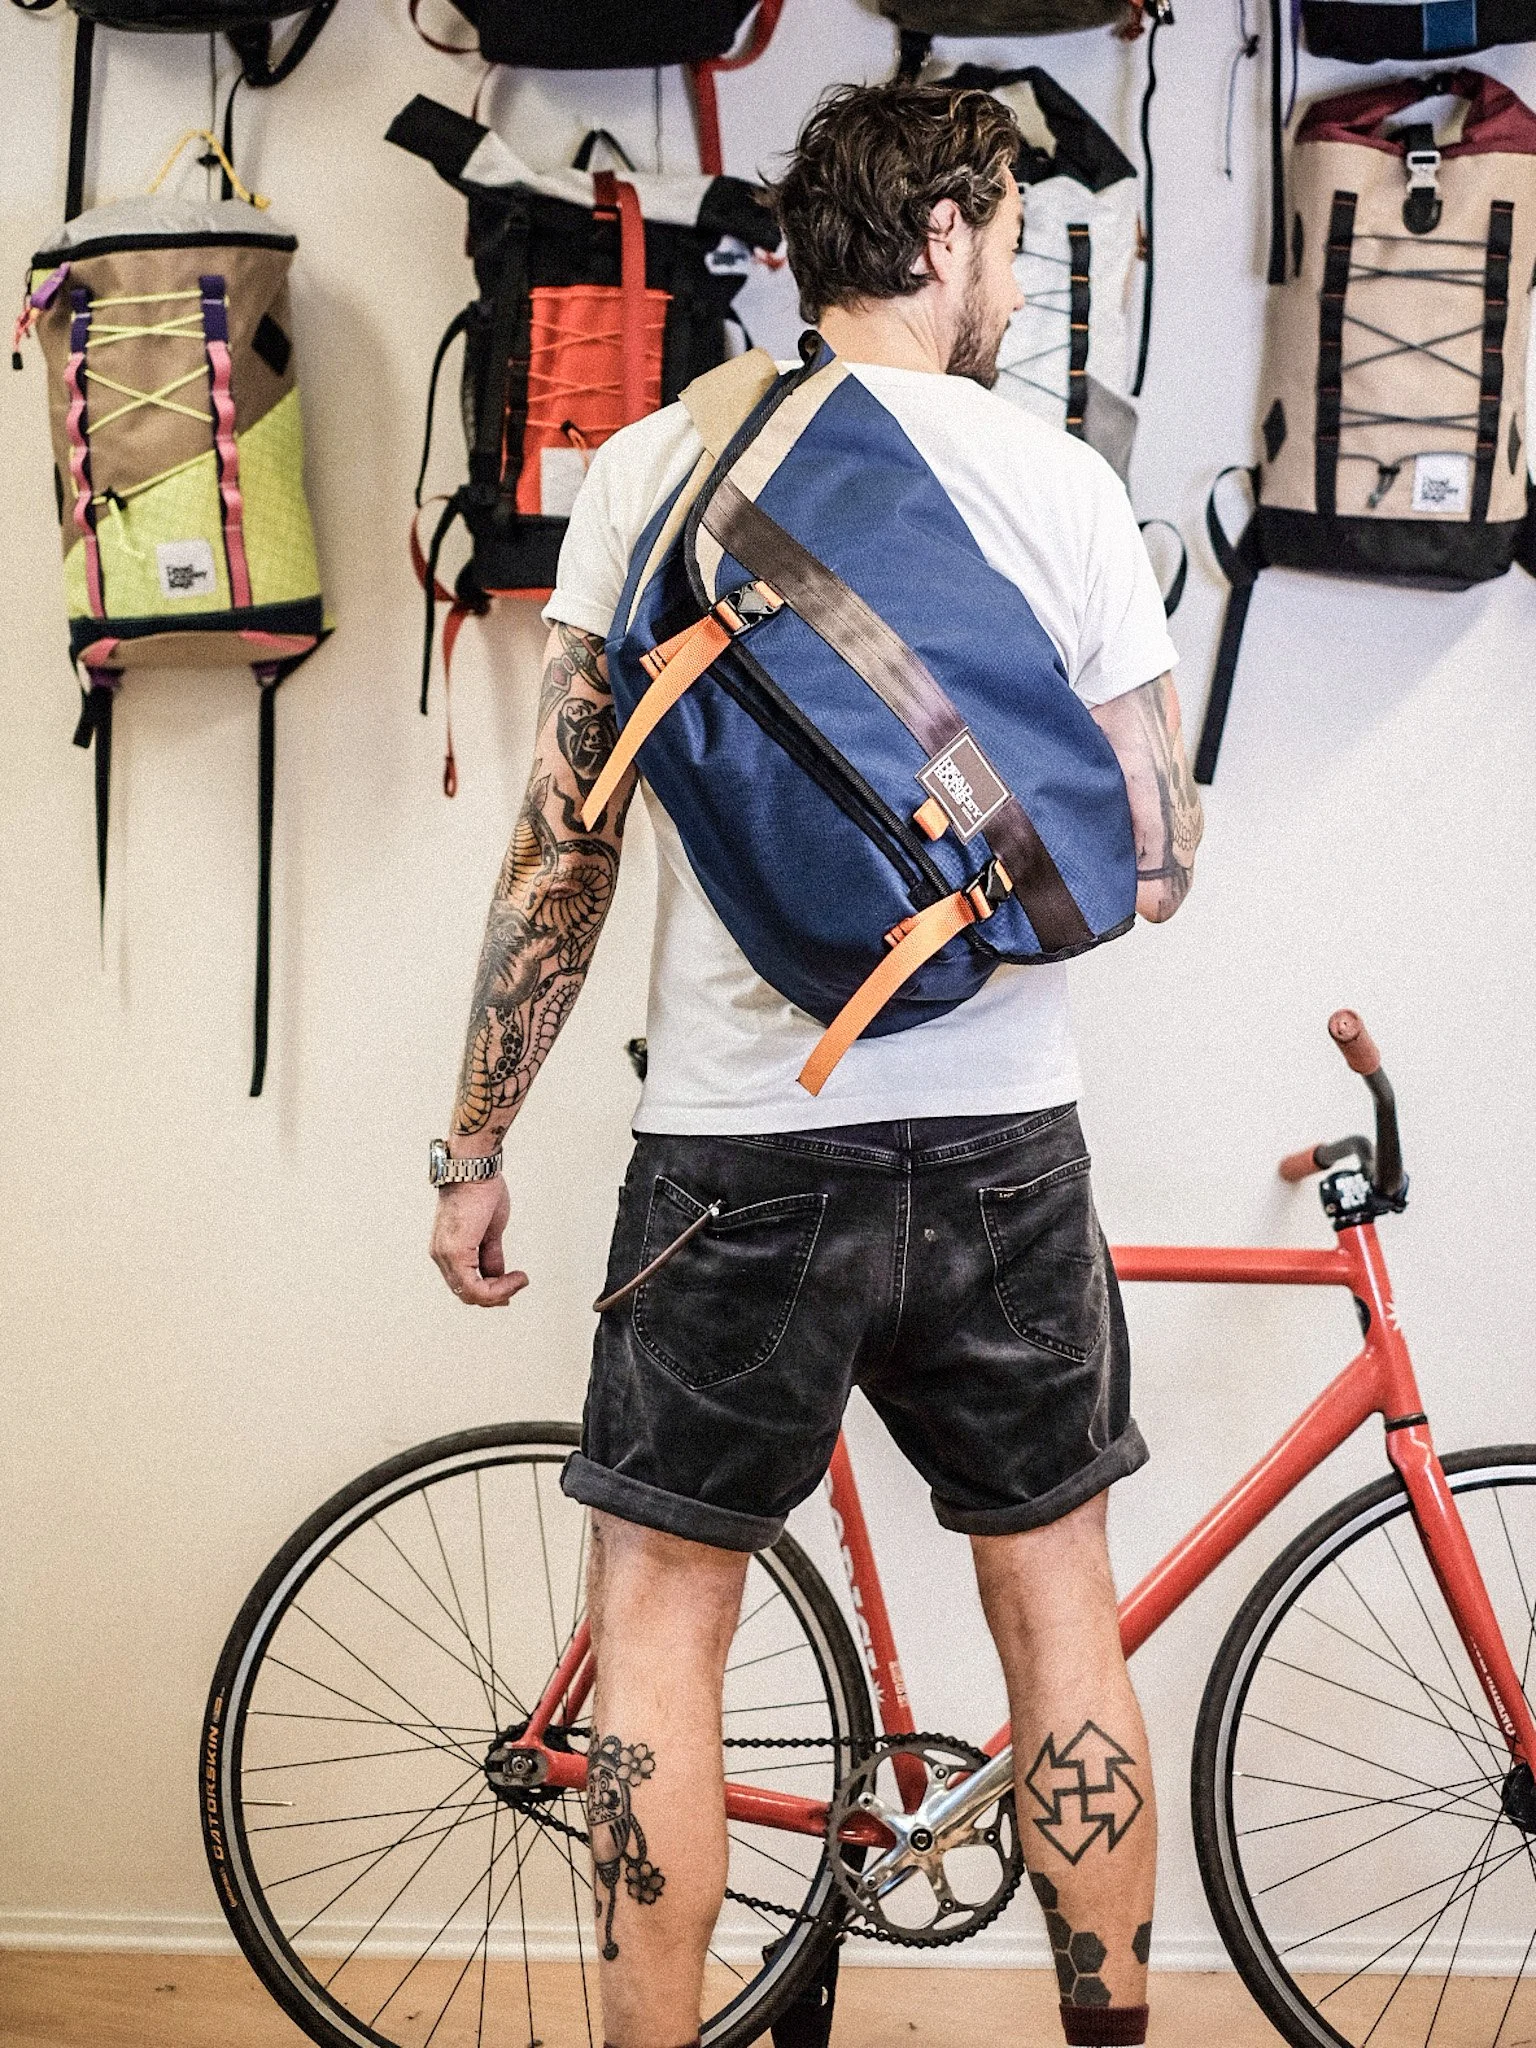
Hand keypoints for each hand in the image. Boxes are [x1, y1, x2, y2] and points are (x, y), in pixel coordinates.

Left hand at [430, 1175, 526, 1307]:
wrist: (474, 1169)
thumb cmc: (480, 1191)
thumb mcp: (490, 1232)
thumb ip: (491, 1256)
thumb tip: (498, 1275)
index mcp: (447, 1250)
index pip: (466, 1285)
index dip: (492, 1292)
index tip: (515, 1283)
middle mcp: (441, 1255)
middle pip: (468, 1294)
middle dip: (497, 1295)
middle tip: (518, 1285)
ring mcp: (445, 1255)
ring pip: (471, 1294)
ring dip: (499, 1293)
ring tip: (518, 1281)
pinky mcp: (455, 1253)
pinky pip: (474, 1287)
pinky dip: (497, 1288)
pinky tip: (514, 1278)